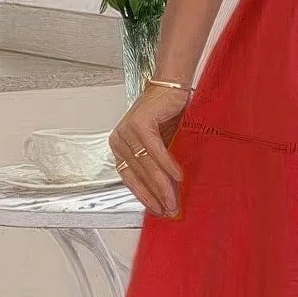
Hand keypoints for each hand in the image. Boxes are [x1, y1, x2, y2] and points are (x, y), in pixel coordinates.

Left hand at [110, 84, 191, 216]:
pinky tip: (178, 177)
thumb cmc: (168, 115)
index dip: (145, 197)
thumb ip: (159, 166)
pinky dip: (167, 165)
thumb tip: (169, 194)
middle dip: (155, 196)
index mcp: (120, 147)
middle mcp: (119, 140)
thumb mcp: (161, 145)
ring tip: (174, 200)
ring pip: (146, 166)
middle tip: (169, 210)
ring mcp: (127, 131)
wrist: (171, 86)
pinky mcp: (139, 123)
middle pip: (138, 175)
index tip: (158, 210)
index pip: (130, 179)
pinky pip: (155, 151)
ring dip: (162, 185)